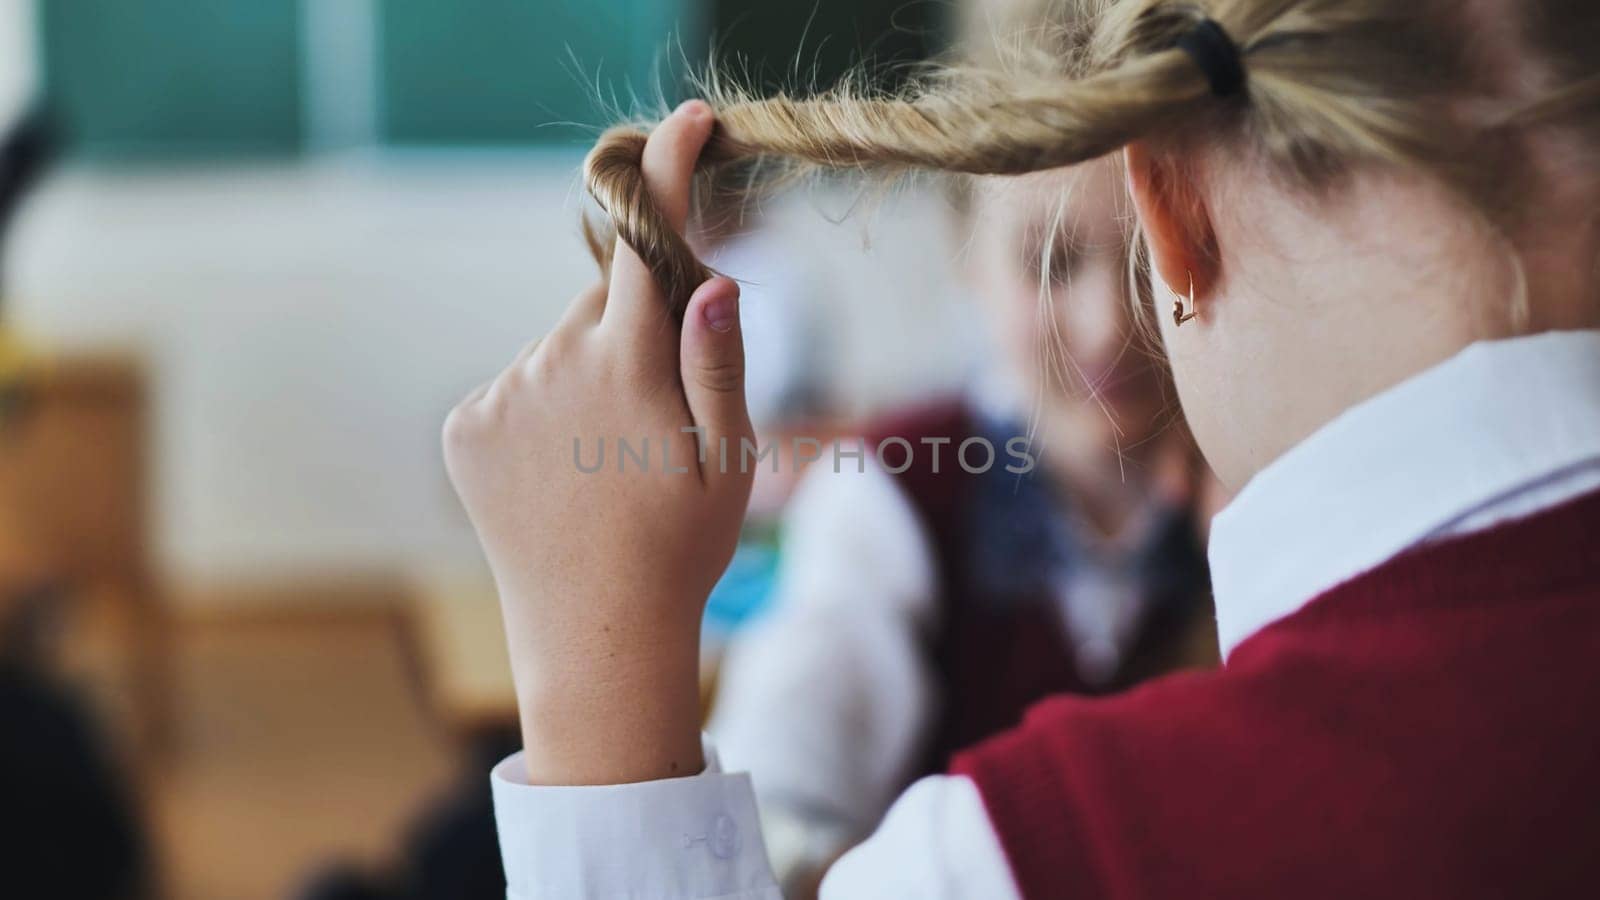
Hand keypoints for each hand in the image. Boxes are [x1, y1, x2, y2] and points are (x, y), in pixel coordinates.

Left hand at [443, 101, 753, 784]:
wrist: (594, 636)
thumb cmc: (681, 548)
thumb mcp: (730, 458)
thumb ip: (718, 359)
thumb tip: (712, 276)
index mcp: (626, 366)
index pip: (646, 239)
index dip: (666, 170)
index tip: (684, 123)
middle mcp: (551, 364)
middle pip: (604, 301)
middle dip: (638, 322)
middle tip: (662, 409)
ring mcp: (500, 395)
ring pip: (561, 345)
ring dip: (591, 369)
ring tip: (610, 459)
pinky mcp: (464, 424)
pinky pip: (519, 383)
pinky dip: (546, 404)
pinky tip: (565, 470)